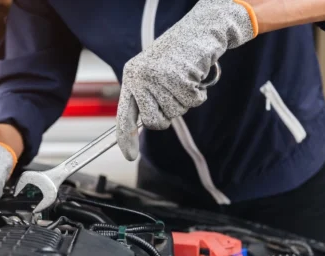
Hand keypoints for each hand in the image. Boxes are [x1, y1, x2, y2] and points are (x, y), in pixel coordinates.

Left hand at [116, 0, 257, 160]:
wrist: (200, 30)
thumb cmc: (177, 55)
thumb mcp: (153, 74)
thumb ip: (145, 97)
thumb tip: (143, 126)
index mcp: (132, 76)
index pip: (124, 115)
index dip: (125, 138)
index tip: (129, 156)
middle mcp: (141, 77)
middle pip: (154, 121)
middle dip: (167, 116)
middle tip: (173, 97)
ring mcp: (159, 78)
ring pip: (175, 112)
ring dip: (185, 100)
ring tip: (184, 79)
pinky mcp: (180, 77)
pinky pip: (192, 103)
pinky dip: (198, 94)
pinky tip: (194, 76)